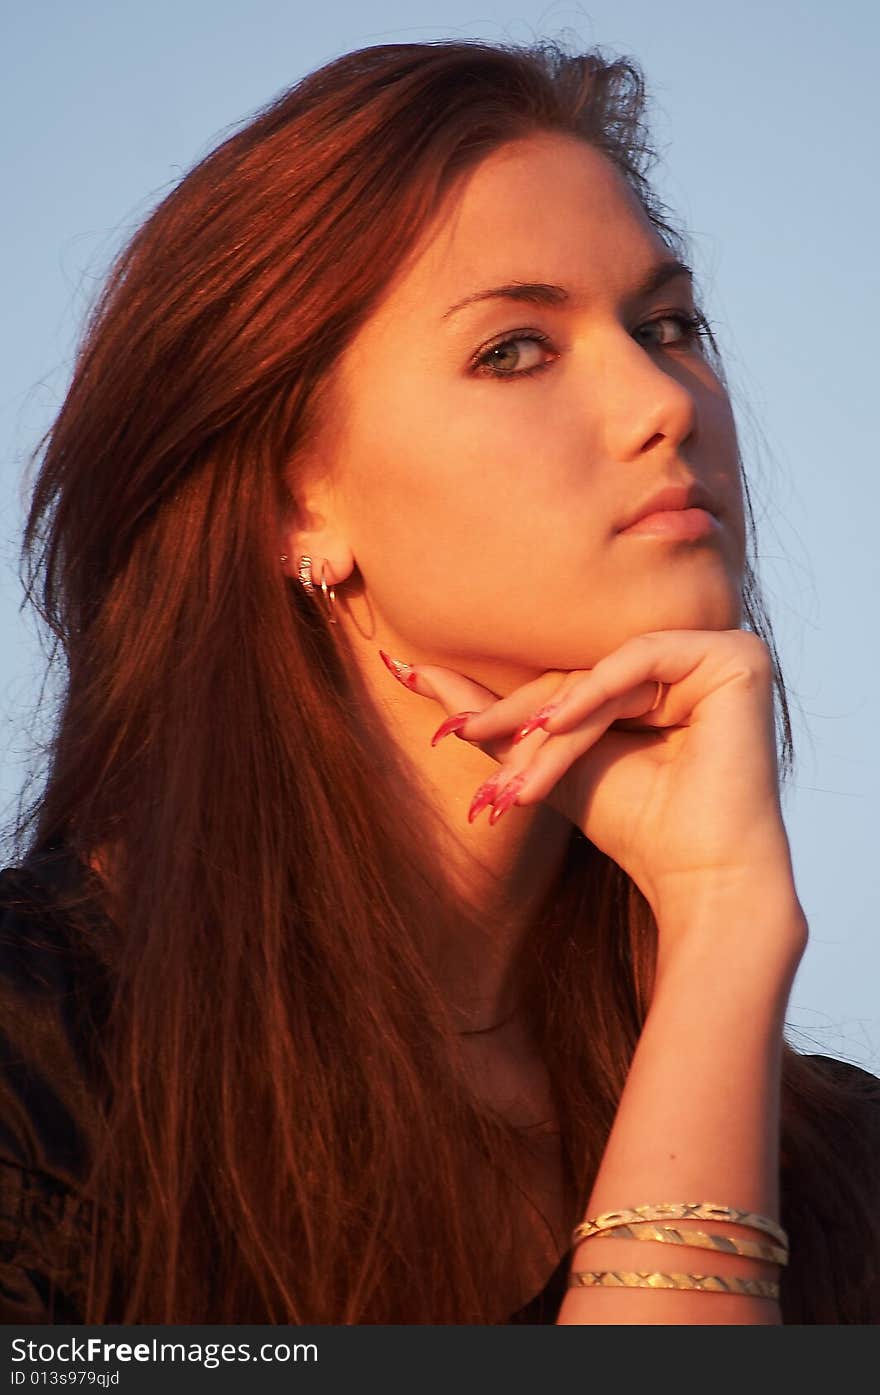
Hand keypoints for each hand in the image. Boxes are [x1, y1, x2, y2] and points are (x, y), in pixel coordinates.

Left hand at [381, 630, 804, 941]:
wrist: (699, 878)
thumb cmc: (634, 824)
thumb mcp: (543, 759)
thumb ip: (485, 712)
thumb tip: (401, 665)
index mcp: (658, 672)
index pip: (569, 677)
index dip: (509, 710)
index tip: (450, 732)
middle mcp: (691, 653)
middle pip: (583, 672)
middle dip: (521, 719)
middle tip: (466, 740)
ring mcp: (719, 648)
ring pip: (604, 673)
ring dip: (552, 727)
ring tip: (515, 774)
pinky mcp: (737, 656)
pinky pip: (641, 659)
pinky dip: (593, 694)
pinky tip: (553, 726)